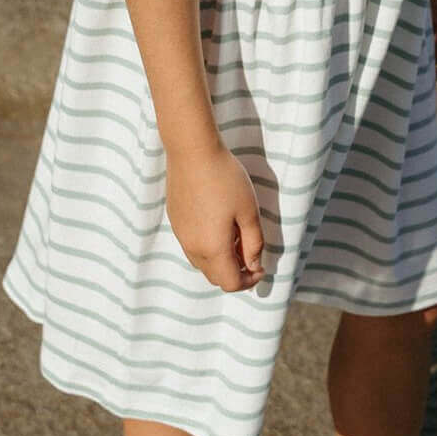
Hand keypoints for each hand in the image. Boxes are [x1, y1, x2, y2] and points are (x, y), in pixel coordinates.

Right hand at [165, 139, 265, 291]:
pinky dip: (207, 247)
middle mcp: (193, 247)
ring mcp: (181, 235)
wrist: (192, 152)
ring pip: (202, 263)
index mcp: (213, 249)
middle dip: (235, 272)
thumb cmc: (226, 179)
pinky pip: (192, 246)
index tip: (261, 267)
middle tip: (250, 252)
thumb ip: (254, 243)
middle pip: (214, 277)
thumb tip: (254, 266)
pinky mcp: (175, 221)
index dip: (249, 281)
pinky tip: (218, 224)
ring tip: (236, 237)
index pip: (231, 283)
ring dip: (220, 260)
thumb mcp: (249, 211)